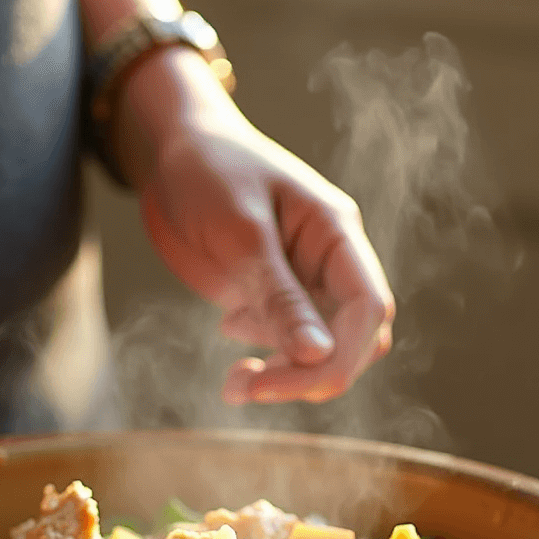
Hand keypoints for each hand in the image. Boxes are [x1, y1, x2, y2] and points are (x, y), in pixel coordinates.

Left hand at [115, 51, 393, 404]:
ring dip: (287, 376)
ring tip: (234, 382)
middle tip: (250, 386)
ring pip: (322, 349)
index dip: (341, 355)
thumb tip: (318, 355)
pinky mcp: (271, 297)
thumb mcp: (240, 230)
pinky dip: (266, 359)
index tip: (287, 381)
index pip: (369, 307)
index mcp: (337, 233)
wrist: (169, 152)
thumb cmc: (208, 170)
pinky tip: (229, 332)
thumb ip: (278, 293)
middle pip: (354, 339)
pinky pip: (287, 343)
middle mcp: (329, 263)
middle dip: (310, 374)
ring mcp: (302, 282)